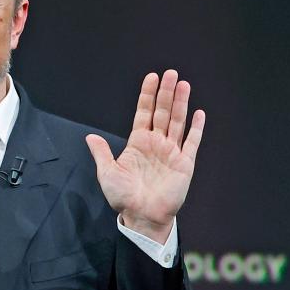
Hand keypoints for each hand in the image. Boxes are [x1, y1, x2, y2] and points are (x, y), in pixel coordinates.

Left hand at [85, 70, 204, 243]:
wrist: (142, 217)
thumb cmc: (123, 197)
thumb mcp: (107, 172)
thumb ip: (102, 152)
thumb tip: (90, 136)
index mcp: (138, 143)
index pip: (144, 113)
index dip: (147, 95)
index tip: (151, 78)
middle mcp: (156, 144)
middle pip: (163, 112)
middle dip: (166, 92)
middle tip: (171, 73)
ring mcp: (171, 152)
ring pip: (178, 122)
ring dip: (181, 103)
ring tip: (184, 84)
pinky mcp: (184, 164)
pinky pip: (191, 143)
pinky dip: (196, 128)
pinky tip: (199, 113)